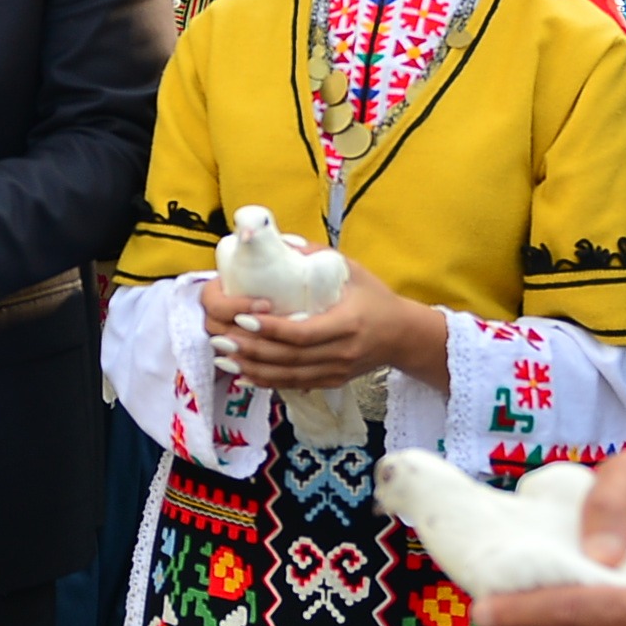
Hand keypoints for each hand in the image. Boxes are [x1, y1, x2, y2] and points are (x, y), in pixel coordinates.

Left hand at [201, 259, 442, 390]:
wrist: (403, 336)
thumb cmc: (376, 298)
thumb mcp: (355, 271)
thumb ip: (319, 255)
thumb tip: (280, 241)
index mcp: (347, 324)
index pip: (303, 333)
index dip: (270, 328)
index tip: (244, 316)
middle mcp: (341, 353)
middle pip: (289, 357)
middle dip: (251, 348)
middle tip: (221, 337)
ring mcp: (336, 371)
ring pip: (287, 375)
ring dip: (252, 367)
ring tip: (222, 355)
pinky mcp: (331, 381)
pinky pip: (293, 385)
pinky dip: (265, 381)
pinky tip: (242, 373)